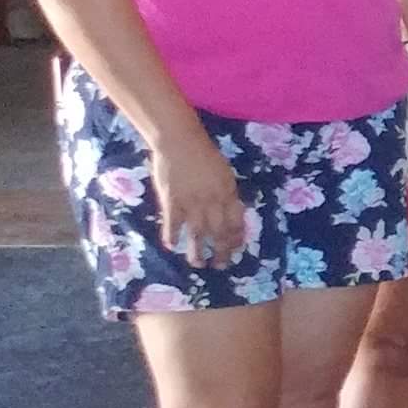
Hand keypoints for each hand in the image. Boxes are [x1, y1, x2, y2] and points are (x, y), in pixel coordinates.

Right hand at [147, 133, 248, 266]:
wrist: (179, 142)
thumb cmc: (204, 154)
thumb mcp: (224, 173)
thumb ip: (226, 194)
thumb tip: (230, 213)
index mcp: (228, 193)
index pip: (236, 222)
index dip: (236, 239)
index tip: (236, 250)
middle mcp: (212, 202)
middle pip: (219, 232)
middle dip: (221, 251)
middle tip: (221, 265)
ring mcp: (191, 203)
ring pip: (197, 234)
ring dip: (198, 252)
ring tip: (198, 264)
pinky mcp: (171, 201)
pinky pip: (173, 224)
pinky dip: (172, 236)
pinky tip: (172, 246)